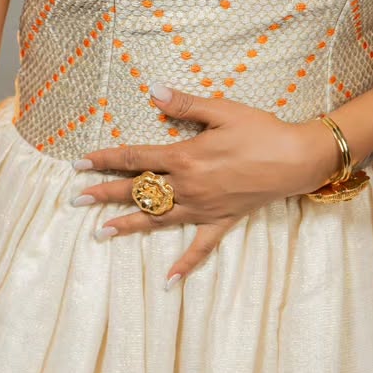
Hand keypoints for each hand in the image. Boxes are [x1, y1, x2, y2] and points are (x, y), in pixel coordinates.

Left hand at [70, 85, 341, 286]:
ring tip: (100, 232)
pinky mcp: (222, 221)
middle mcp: (189, 187)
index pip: (135, 159)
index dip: (105, 160)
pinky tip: (168, 281)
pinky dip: (184, 265)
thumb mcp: (222, 110)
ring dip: (128, 225)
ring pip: (158, 219)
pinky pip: (200, 247)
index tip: (80, 164)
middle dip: (105, 193)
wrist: (296, 159)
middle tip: (76, 198)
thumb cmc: (260, 130)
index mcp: (185, 158)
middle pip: (139, 191)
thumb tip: (154, 91)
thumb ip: (185, 105)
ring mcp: (204, 208)